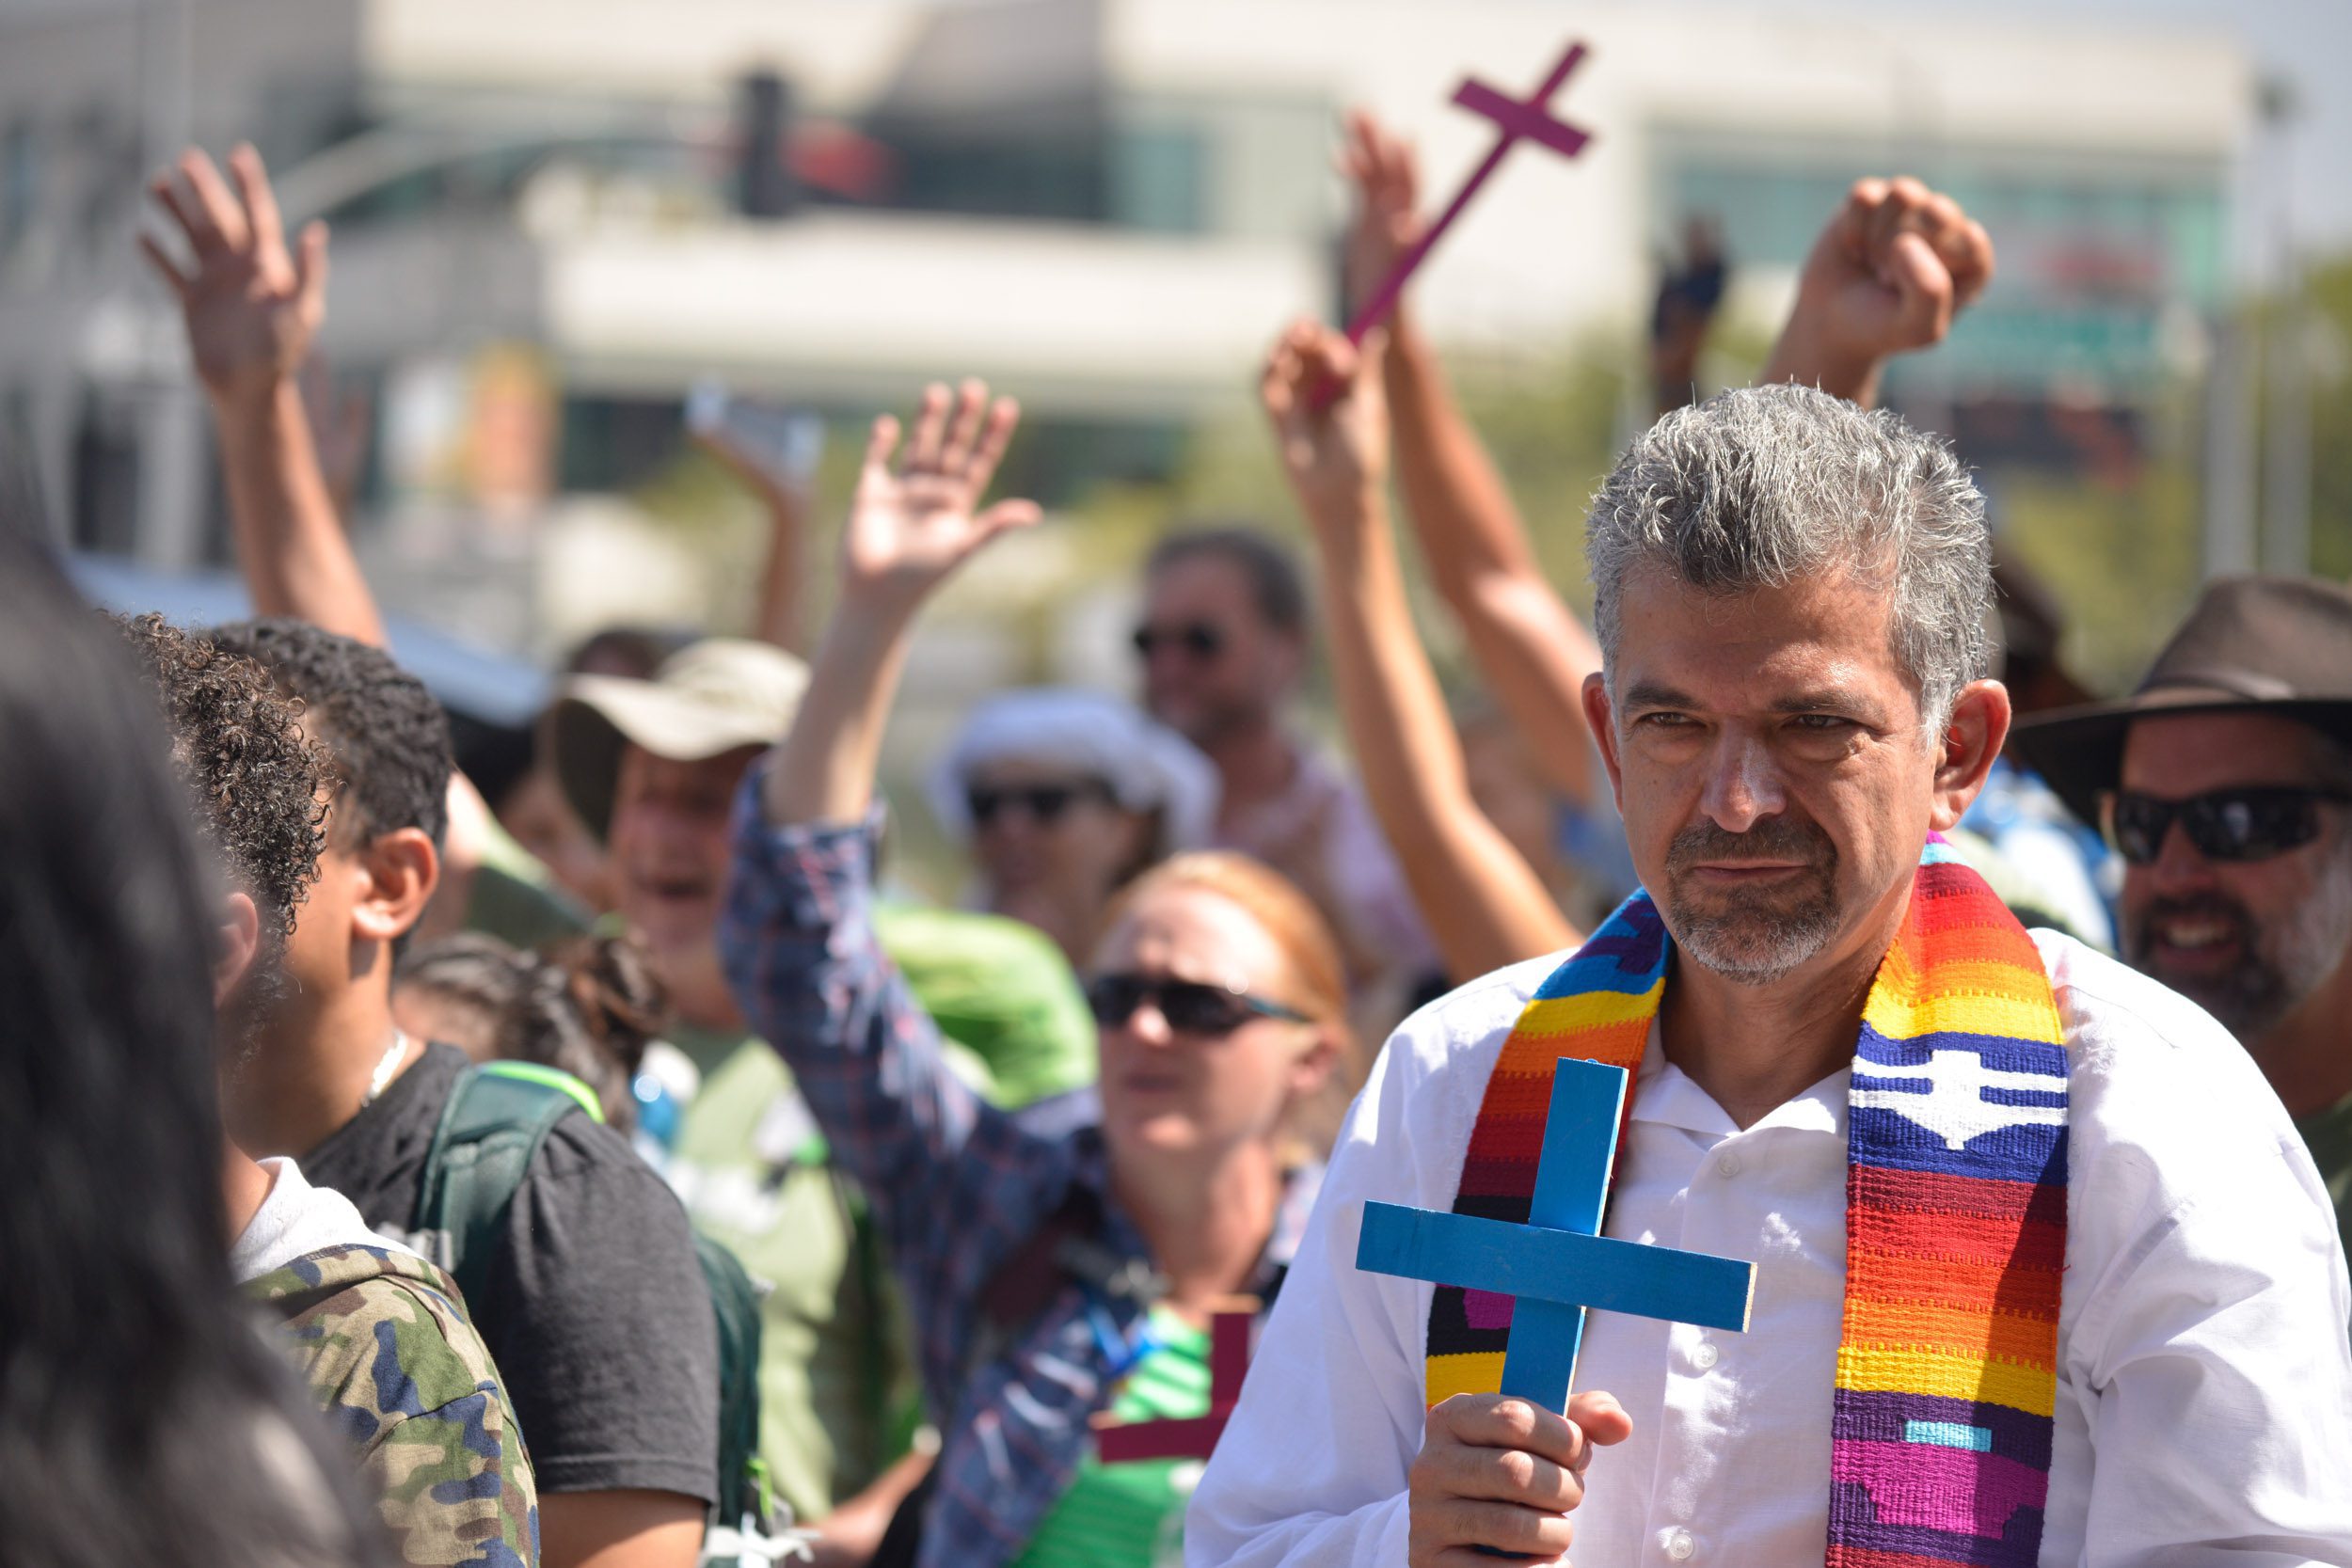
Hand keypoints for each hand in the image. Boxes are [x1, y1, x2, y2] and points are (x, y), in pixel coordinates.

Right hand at [140, 145, 326, 406]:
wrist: (251, 388)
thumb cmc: (283, 352)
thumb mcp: (303, 312)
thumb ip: (310, 272)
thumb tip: (317, 231)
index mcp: (268, 265)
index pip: (258, 214)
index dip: (249, 184)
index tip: (238, 153)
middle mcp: (240, 268)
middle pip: (219, 218)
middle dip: (204, 188)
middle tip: (186, 157)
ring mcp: (215, 283)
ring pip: (191, 237)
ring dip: (176, 212)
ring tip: (157, 182)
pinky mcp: (193, 303)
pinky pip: (171, 273)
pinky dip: (157, 255)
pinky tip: (141, 236)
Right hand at [840, 380, 1037, 616]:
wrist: (877, 594)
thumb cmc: (923, 577)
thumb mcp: (962, 548)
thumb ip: (994, 526)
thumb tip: (1034, 513)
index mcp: (958, 504)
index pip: (980, 462)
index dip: (993, 436)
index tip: (1007, 406)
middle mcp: (932, 492)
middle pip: (952, 447)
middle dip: (963, 420)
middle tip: (974, 387)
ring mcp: (901, 490)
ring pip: (919, 447)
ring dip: (928, 421)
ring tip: (937, 391)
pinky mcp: (871, 493)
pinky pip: (876, 460)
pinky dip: (880, 442)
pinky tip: (888, 425)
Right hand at [1261, 319, 1388, 527]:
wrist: (1340, 490)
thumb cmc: (1360, 451)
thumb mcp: (1366, 404)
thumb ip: (1364, 370)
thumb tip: (1376, 334)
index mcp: (1342, 386)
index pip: (1332, 350)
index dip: (1334, 344)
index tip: (1344, 358)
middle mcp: (1317, 390)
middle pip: (1306, 350)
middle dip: (1310, 338)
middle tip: (1313, 335)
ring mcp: (1295, 401)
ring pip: (1284, 361)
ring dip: (1287, 342)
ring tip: (1297, 334)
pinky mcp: (1276, 415)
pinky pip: (1267, 384)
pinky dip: (1270, 366)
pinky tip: (1279, 355)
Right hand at [1341, 109, 1421, 316]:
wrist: (1383, 320)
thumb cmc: (1390, 309)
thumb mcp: (1393, 282)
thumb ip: (1400, 251)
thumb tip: (1411, 225)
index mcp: (1406, 230)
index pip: (1409, 189)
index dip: (1406, 163)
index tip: (1402, 140)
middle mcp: (1398, 218)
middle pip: (1390, 171)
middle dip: (1379, 142)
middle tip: (1364, 114)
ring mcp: (1382, 216)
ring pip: (1376, 171)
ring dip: (1366, 144)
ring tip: (1351, 114)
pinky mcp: (1368, 221)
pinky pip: (1362, 187)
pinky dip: (1353, 170)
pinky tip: (1338, 157)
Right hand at [1406, 1391, 1631, 1566]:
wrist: (1463, 1528)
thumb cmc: (1512, 1471)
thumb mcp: (1538, 1436)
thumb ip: (1581, 1418)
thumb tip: (1619, 1422)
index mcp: (1450, 1418)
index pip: (1515, 1417)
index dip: (1564, 1438)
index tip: (1579, 1454)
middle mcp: (1429, 1463)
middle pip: (1516, 1472)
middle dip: (1565, 1489)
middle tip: (1572, 1497)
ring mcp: (1426, 1515)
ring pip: (1512, 1526)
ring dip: (1556, 1533)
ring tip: (1559, 1532)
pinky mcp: (1431, 1561)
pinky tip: (1545, 1561)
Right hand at [1775, 176, 1992, 391]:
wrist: (1829, 326)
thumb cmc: (1881, 328)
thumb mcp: (1917, 329)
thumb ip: (1930, 292)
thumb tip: (1906, 241)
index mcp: (1973, 259)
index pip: (1968, 240)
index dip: (1929, 269)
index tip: (1908, 297)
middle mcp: (1948, 227)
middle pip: (1937, 212)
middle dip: (1902, 251)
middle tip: (1886, 281)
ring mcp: (1911, 207)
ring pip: (1903, 193)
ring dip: (1878, 236)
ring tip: (1872, 262)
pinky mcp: (1874, 198)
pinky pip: (1865, 195)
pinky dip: (1852, 226)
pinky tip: (1854, 248)